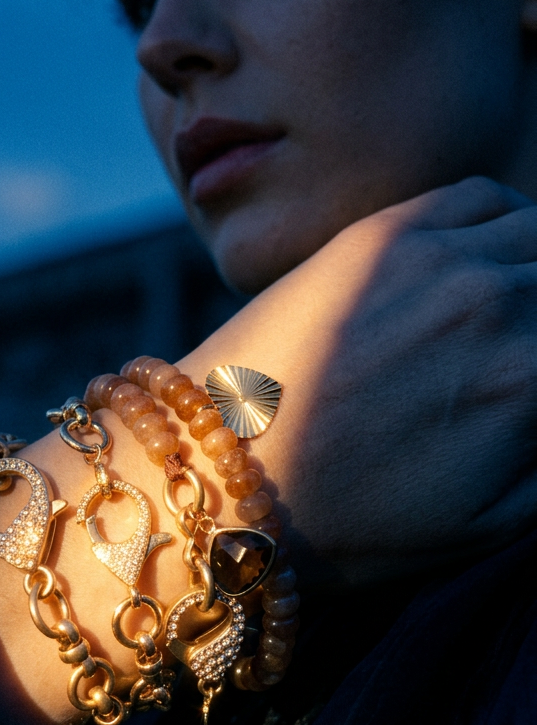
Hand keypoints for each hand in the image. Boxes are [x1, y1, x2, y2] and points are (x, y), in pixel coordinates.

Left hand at [197, 175, 536, 586]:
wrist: (219, 481)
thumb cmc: (350, 527)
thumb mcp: (487, 524)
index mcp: (533, 381)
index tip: (530, 389)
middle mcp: (498, 305)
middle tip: (517, 354)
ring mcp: (439, 259)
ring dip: (536, 268)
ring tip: (511, 309)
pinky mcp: (381, 234)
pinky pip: (480, 197)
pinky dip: (502, 220)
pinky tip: (485, 256)